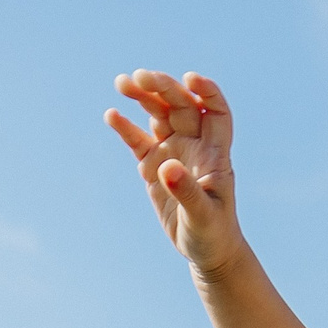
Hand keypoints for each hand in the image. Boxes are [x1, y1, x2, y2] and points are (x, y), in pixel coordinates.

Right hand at [105, 70, 243, 274]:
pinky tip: (112, 115)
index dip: (207, 91)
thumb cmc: (214, 233)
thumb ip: (187, 192)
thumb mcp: (203, 216)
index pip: (215, 112)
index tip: (190, 79)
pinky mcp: (153, 165)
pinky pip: (138, 140)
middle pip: (180, 105)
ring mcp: (173, 152)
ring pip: (158, 115)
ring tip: (122, 82)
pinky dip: (126, 127)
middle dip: (162, 88)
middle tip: (139, 77)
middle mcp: (195, 146)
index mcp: (215, 154)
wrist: (206, 250)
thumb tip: (166, 166)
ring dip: (143, 97)